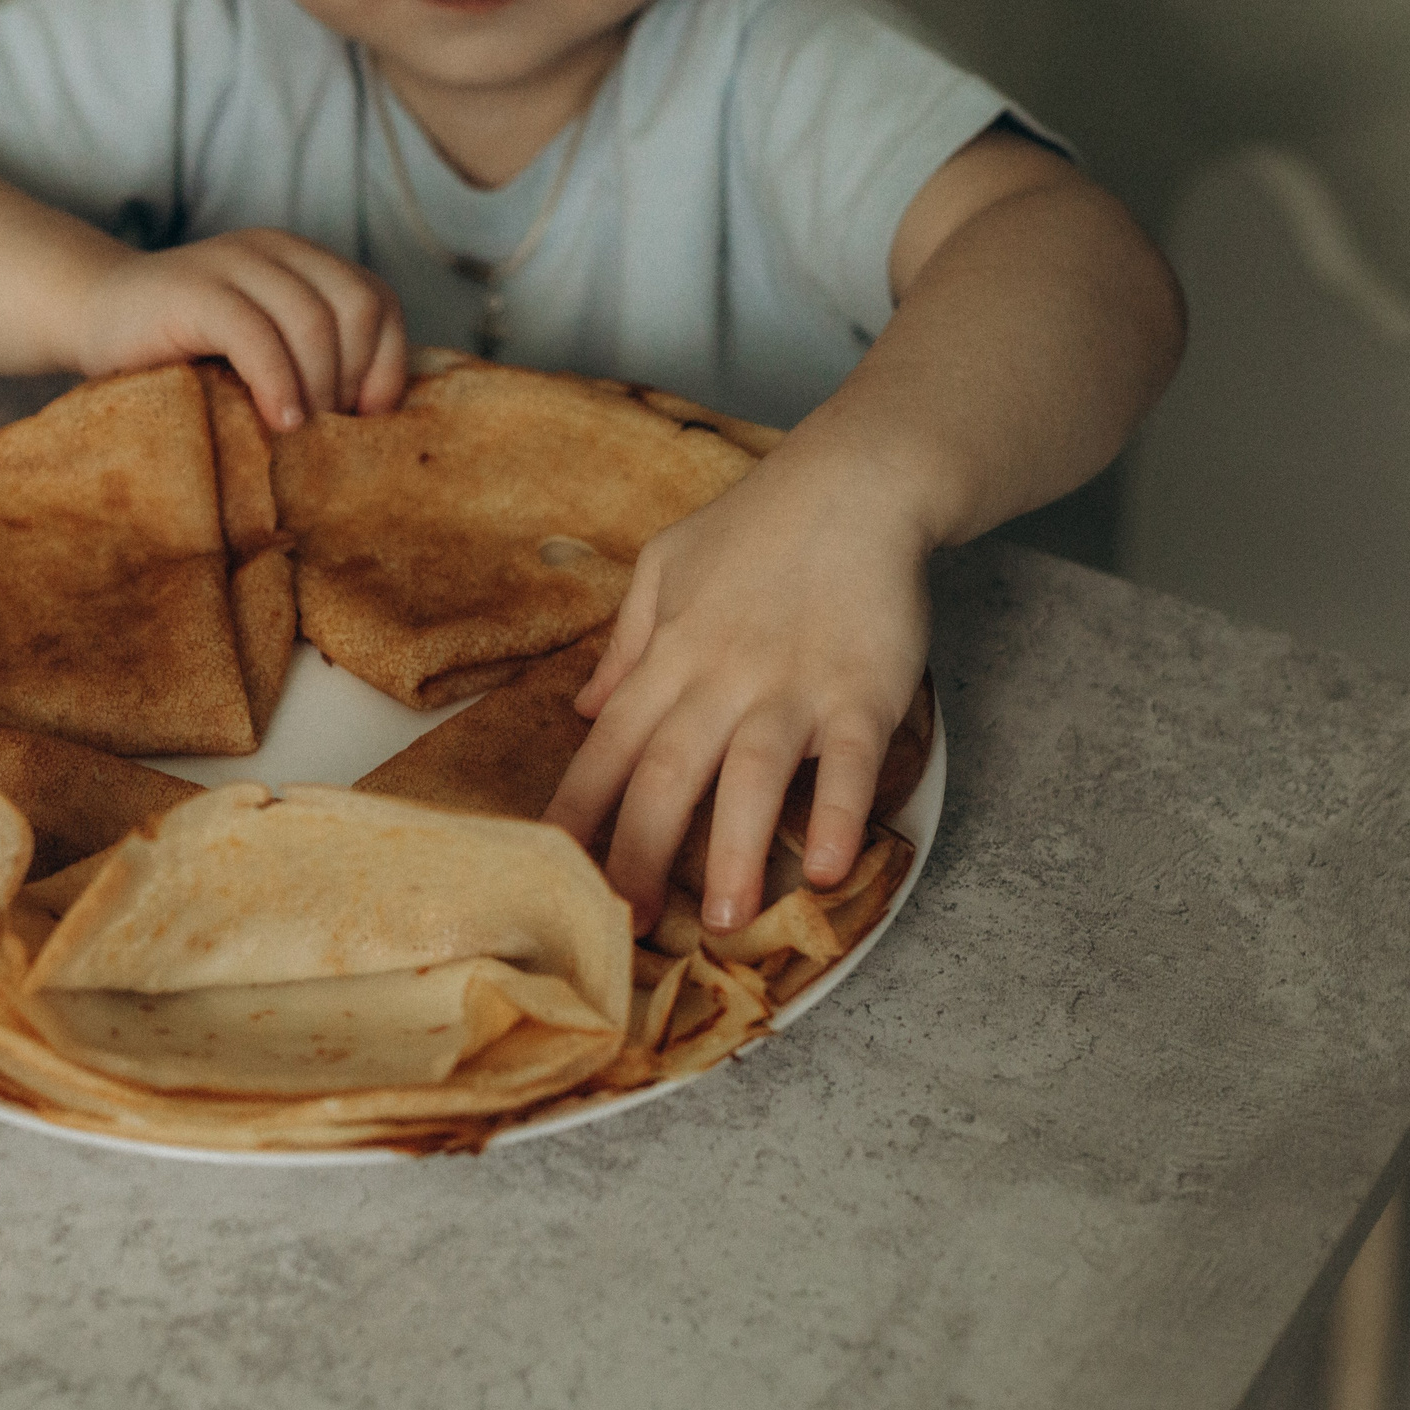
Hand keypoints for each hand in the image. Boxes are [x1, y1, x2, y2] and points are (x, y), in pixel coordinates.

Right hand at [72, 229, 410, 429]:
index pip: (379, 301)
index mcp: (302, 261)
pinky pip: (258, 336)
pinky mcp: (195, 291)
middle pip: (357, 309)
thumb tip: (375, 418)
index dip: (386, 364)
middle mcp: (276, 250)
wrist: (92, 316)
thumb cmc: (183, 351)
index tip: (363, 419)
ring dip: (317, 389)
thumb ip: (313, 360)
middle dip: (352, 378)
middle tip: (325, 429)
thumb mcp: (263, 349)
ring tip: (298, 432)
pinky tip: (277, 422)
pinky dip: (278, 385)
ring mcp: (233, 263)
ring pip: (313, 322)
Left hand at [541, 455, 931, 934]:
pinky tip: (823, 867)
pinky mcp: (862, 691)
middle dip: (638, 855)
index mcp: (670, 655)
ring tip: (719, 920)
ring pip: (751, 778)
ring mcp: (792, 687)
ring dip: (732, 851)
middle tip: (624, 928)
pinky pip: (847, 763)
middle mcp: (721, 678)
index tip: (547, 869)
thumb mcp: (666, 564)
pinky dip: (837, 815)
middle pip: (667, 776)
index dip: (576, 811)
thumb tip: (581, 708)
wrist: (858, 481)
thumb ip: (626, 642)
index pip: (608, 745)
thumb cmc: (760, 524)